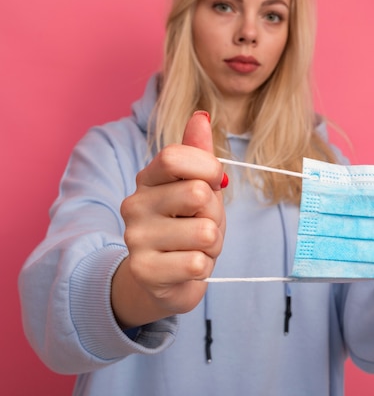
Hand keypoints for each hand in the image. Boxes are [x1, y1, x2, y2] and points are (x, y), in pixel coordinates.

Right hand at [112, 111, 226, 328]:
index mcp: (148, 179)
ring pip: (205, 233)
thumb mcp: (198, 188)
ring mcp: (135, 238)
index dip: (208, 168)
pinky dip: (203, 268)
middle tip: (203, 225)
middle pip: (198, 194)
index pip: (175, 156)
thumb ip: (198, 154)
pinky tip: (187, 267)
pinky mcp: (144, 271)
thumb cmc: (186, 227)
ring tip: (195, 248)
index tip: (217, 183)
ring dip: (213, 244)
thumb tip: (201, 115)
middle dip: (215, 214)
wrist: (164, 279)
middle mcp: (134, 205)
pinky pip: (198, 263)